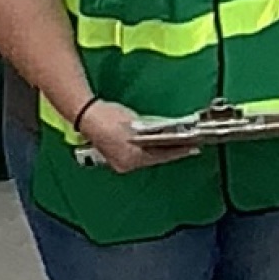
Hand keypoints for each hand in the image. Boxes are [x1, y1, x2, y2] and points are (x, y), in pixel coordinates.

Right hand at [77, 98, 194, 171]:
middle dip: (170, 153)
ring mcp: (120, 163)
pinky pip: (138, 157)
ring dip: (160, 152)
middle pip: (155, 160)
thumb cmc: (108, 116)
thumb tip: (171, 135)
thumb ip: (154, 132)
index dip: (179, 151)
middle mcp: (126, 165)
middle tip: (187, 148)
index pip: (162, 156)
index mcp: (131, 158)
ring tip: (176, 148)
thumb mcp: (136, 123)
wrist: (85, 114)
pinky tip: (155, 147)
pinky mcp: (116, 159)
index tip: (193, 148)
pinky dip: (147, 152)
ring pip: (147, 159)